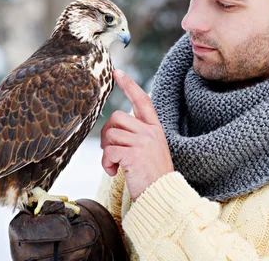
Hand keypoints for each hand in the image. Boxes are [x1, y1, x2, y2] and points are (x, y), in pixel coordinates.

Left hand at [101, 69, 173, 200]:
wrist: (162, 195)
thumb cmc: (153, 176)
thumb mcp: (150, 150)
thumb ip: (137, 135)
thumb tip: (113, 128)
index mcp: (155, 128)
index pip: (142, 100)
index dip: (129, 85)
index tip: (117, 72)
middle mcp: (150, 132)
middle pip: (117, 118)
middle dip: (108, 134)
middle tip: (110, 151)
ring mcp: (143, 142)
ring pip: (111, 134)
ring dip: (106, 152)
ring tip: (114, 165)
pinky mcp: (134, 154)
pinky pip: (109, 152)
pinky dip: (106, 164)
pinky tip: (114, 172)